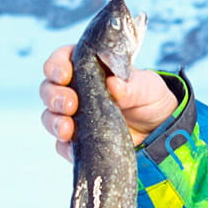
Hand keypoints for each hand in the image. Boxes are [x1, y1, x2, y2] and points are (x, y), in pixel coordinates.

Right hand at [38, 44, 180, 160]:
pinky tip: (74, 147)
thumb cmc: (149, 98)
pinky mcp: (78, 141)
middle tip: (69, 104)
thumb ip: (132, 86)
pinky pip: (62, 146)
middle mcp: (75, 90)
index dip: (56, 66)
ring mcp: (74, 117)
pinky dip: (65, 146)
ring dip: (54, 122)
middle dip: (53, 96)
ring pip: (50, 117)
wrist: (159, 129)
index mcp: (87, 67)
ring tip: (67, 129)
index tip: (64, 75)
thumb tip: (114, 84)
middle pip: (49, 89)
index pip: (62, 60)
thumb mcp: (147, 87)